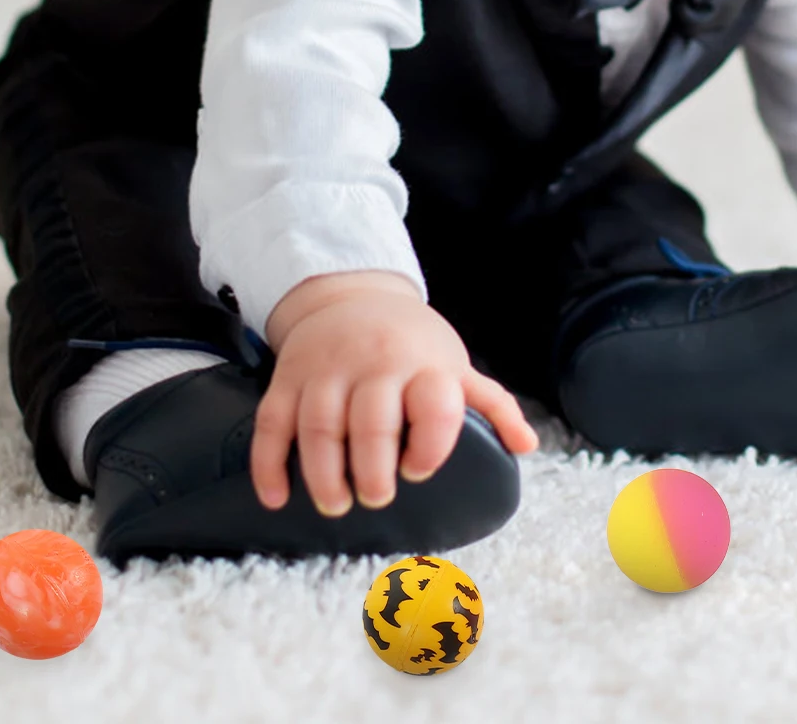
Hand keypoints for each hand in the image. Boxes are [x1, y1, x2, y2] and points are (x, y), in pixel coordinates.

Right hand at [250, 270, 538, 515]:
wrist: (350, 294)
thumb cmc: (410, 342)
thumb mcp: (453, 364)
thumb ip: (490, 404)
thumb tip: (527, 445)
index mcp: (424, 364)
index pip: (434, 404)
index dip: (431, 443)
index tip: (420, 469)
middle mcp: (375, 364)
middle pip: (371, 422)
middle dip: (372, 469)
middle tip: (377, 497)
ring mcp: (327, 370)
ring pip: (319, 425)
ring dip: (323, 474)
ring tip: (336, 503)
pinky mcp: (288, 379)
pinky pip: (272, 423)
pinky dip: (269, 464)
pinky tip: (276, 497)